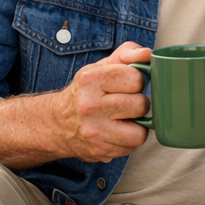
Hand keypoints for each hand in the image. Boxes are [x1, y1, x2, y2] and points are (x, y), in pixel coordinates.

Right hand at [47, 42, 151, 162]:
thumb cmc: (86, 92)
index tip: (128, 84)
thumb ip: (127, 54)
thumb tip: (147, 54)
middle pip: (140, 105)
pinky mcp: (99, 150)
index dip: (137, 81)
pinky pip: (132, 147)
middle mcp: (89, 105)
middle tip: (127, 103)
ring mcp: (94, 131)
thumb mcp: (101, 67)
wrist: (58, 123)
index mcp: (90, 79)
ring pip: (140, 132)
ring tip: (125, 118)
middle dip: (139, 103)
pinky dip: (129, 140)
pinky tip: (118, 131)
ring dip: (138, 125)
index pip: (135, 78)